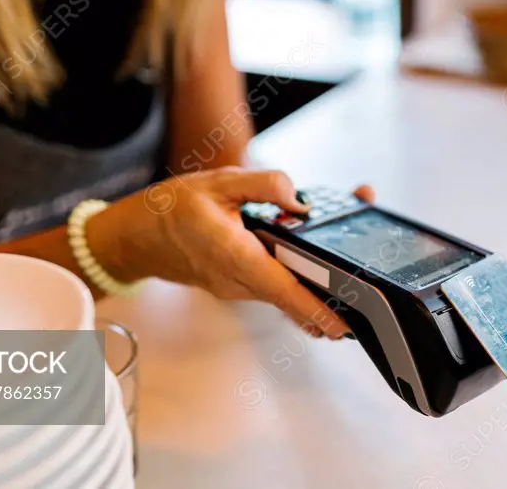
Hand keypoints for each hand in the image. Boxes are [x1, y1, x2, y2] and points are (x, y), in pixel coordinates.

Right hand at [89, 168, 368, 338]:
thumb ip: (264, 185)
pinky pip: (275, 284)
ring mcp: (239, 288)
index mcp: (234, 255)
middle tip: (365, 288)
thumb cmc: (174, 209)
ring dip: (317, 282)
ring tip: (349, 259)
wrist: (141, 236)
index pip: (282, 289)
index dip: (315, 309)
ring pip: (287, 291)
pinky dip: (298, 274)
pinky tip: (313, 252)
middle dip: (332, 293)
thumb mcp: (219, 182)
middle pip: (294, 296)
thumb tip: (300, 199)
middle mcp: (238, 280)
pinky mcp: (240, 285)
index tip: (343, 325)